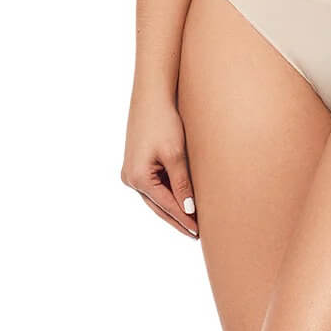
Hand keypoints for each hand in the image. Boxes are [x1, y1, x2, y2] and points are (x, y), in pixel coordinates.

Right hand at [120, 90, 198, 238]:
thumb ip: (182, 183)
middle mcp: (130, 179)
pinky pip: (154, 185)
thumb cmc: (164, 122)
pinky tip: (181, 199)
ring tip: (191, 221)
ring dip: (172, 208)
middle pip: (158, 206)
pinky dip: (167, 193)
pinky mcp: (137, 164)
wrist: (152, 96)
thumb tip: (188, 210)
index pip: (166, 206)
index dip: (184, 220)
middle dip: (177, 219)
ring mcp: (131, 172)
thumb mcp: (176, 154)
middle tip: (196, 234)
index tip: (199, 232)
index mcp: (138, 179)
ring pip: (156, 197)